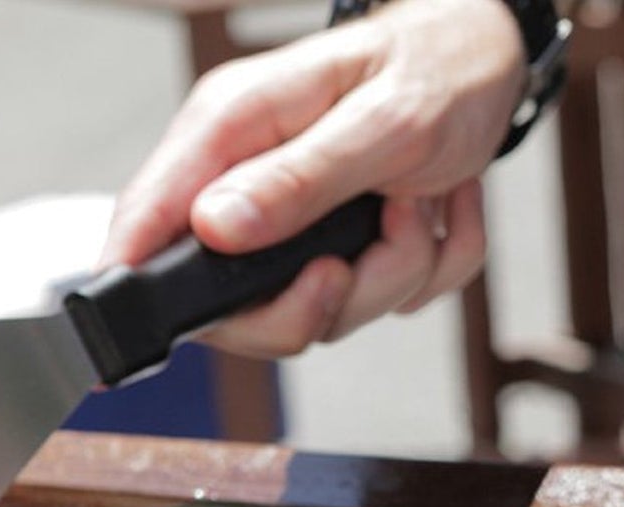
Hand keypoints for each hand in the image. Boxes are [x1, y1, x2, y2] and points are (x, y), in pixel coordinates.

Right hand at [99, 0, 525, 357]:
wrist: (493, 60)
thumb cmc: (438, 66)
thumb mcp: (380, 121)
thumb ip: (298, 179)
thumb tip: (216, 227)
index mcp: (234, 131)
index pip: (148, 215)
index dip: (130, 276)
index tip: (132, 328)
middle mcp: (251, 184)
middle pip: (232, 307)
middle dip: (315, 302)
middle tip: (355, 261)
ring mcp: (291, 227)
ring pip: (314, 315)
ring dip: (388, 276)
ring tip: (415, 206)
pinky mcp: (337, 253)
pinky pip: (374, 305)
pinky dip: (423, 270)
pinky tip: (432, 210)